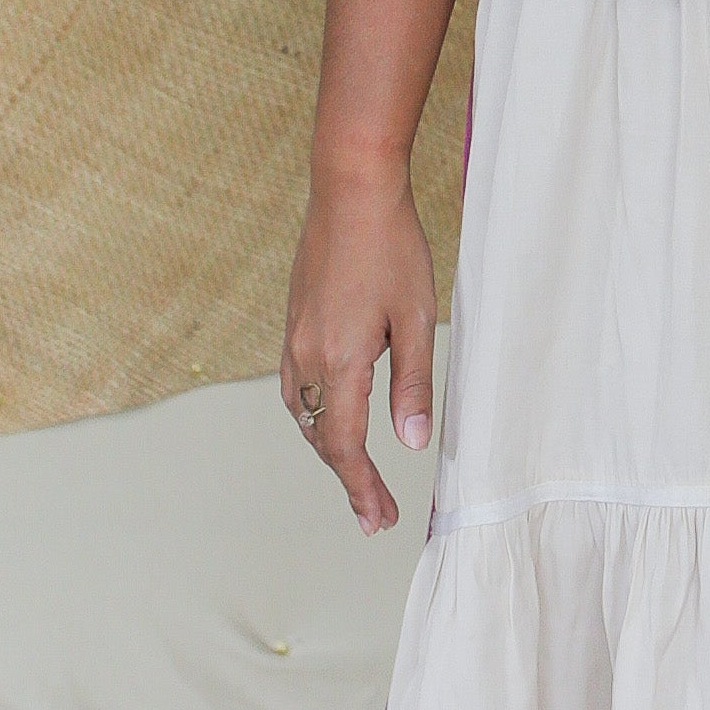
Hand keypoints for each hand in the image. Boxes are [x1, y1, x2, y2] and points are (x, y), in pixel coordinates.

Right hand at [282, 154, 435, 536]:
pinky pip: (295, 387)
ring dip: (328, 448)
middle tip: (376, 513)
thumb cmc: (392, 248)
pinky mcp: (293, 322)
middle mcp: (305, 357)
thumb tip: (413, 444)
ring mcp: (293, 339)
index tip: (381, 519)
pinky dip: (313, 416)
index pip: (345, 446)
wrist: (350, 189)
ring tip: (358, 475)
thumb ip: (413, 385)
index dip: (362, 488)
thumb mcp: (416, 319)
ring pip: (302, 415)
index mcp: (339, 362)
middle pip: (320, 438)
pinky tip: (332, 417)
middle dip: (348, 478)